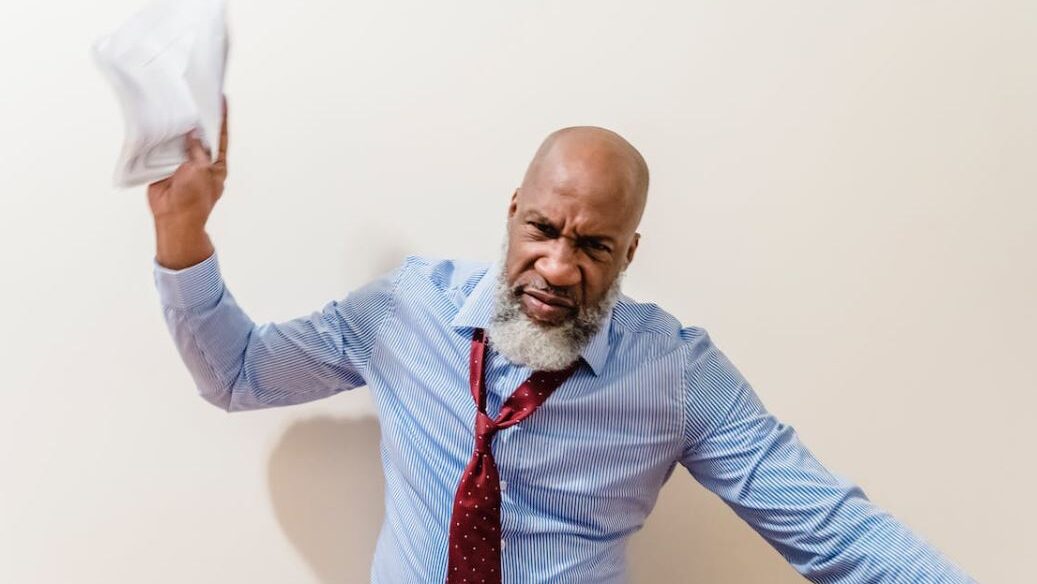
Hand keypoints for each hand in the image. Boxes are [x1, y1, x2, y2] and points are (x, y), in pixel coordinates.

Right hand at [148, 96, 228, 228]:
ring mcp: (182, 163)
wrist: (174, 218)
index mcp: (216, 164)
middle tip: (191, 98)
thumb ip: (197, 151)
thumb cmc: (194, 200)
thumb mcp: (201, 171)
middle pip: (198, 136)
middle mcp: (200, 161)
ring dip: (176, 128)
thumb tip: (191, 134)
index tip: (221, 99)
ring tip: (172, 107)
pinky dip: (160, 139)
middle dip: (195, 120)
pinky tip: (157, 124)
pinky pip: (162, 150)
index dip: (221, 118)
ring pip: (179, 141)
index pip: (220, 136)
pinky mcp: (165, 167)